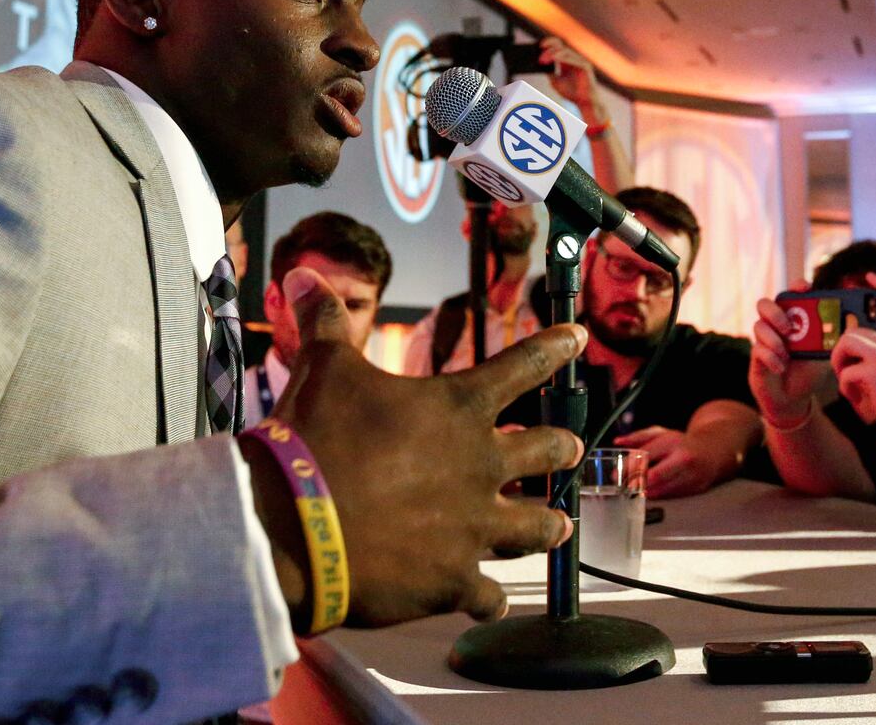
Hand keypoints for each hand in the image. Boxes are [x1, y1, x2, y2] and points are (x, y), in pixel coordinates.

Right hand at [253, 267, 585, 627]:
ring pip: (537, 528)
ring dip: (548, 526)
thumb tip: (304, 275)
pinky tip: (492, 601)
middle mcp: (481, 465)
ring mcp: (475, 527)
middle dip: (562, 450)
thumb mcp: (325, 368)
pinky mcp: (454, 579)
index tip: (579, 338)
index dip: (553, 348)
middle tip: (571, 450)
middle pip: (547, 453)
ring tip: (560, 527)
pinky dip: (489, 598)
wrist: (295, 524)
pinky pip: (489, 595)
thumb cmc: (315, 437)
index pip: (522, 367)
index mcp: (459, 408)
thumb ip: (326, 321)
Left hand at [538, 37, 597, 109]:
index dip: (549, 43)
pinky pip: (573, 59)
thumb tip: (540, 63)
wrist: (584, 102)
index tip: (539, 46)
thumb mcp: (555, 81)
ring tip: (545, 59)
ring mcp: (580, 61)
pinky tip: (555, 59)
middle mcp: (574, 59)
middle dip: (549, 49)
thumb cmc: (571, 92)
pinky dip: (563, 57)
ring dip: (553, 54)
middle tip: (541, 56)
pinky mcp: (585, 65)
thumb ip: (550, 72)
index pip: (558, 47)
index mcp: (567, 61)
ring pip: (566, 51)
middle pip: (561, 46)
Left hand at [612, 426, 714, 497]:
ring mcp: (690, 475)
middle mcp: (683, 459)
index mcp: (672, 442)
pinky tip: (650, 490)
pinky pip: (668, 496)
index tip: (617, 473)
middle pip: (653, 477)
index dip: (628, 467)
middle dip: (635, 483)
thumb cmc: (682, 442)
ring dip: (643, 492)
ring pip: (660, 491)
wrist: (711, 452)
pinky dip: (656, 494)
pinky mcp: (693, 489)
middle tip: (624, 485)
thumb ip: (638, 437)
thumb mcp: (659, 433)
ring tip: (634, 488)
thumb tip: (618, 441)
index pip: (645, 457)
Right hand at [750, 288, 830, 428]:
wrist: (794, 398)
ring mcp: (763, 341)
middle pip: (764, 304)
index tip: (805, 288)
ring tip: (786, 354)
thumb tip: (852, 323)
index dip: (795, 287)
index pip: (790, 294)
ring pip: (758, 326)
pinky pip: (757, 349)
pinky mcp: (756, 357)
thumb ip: (833, 338)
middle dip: (776, 313)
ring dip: (774, 340)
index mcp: (792, 319)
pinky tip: (781, 368)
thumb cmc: (809, 371)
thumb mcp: (824, 353)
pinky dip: (771, 358)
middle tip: (789, 328)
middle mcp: (774, 326)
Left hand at [830, 273, 875, 448]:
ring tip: (850, 385)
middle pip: (852, 333)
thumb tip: (851, 344)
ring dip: (839, 366)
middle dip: (841, 354)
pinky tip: (858, 400)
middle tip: (845, 374)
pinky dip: (845, 388)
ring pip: (845, 345)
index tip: (871, 275)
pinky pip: (844, 372)